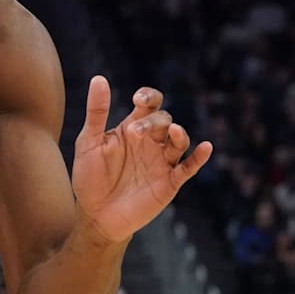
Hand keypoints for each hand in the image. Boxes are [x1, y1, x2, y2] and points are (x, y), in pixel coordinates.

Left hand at [72, 76, 212, 243]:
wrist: (95, 214)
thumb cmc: (89, 177)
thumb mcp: (88, 142)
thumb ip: (96, 112)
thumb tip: (98, 78)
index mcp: (132, 128)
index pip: (150, 104)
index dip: (149, 96)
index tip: (139, 99)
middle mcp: (150, 142)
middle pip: (164, 120)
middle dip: (154, 122)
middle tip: (134, 133)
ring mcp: (161, 162)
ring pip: (179, 140)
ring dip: (179, 134)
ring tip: (175, 132)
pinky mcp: (169, 182)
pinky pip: (189, 167)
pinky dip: (199, 158)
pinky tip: (206, 148)